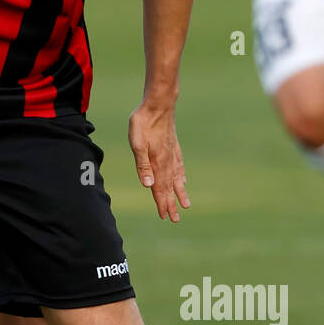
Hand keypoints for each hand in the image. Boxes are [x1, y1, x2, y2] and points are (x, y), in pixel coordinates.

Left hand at [128, 100, 190, 221]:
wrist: (158, 104)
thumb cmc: (143, 123)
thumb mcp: (137, 144)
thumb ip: (142, 165)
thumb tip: (148, 185)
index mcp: (157, 163)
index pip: (159, 188)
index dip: (161, 203)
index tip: (165, 217)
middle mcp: (167, 161)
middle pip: (169, 187)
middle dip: (171, 204)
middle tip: (175, 220)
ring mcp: (172, 154)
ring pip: (177, 179)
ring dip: (179, 193)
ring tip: (185, 205)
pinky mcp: (174, 147)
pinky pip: (179, 167)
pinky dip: (181, 176)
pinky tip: (184, 181)